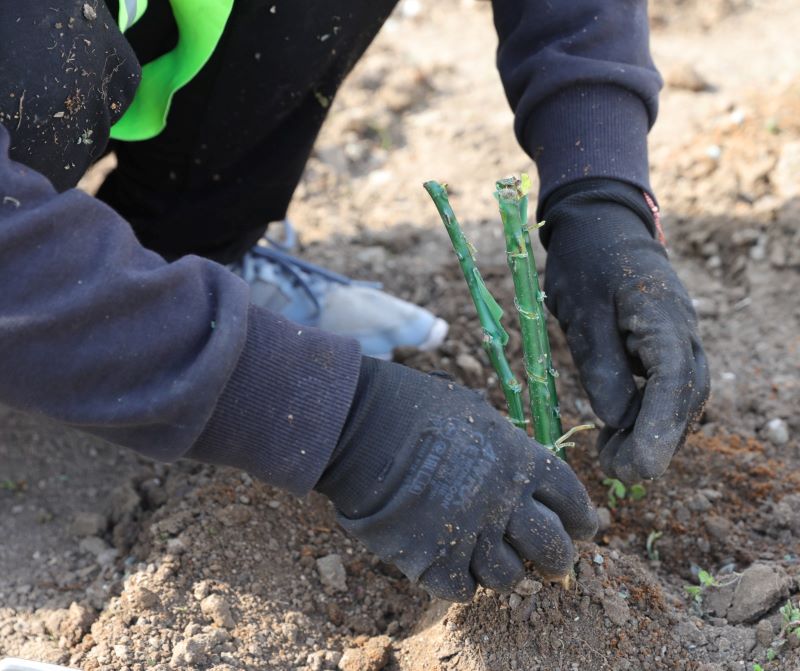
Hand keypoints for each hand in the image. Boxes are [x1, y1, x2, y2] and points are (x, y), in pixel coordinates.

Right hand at [315, 357, 597, 601]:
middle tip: (550, 561)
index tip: (584, 528)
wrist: (363, 427)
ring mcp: (471, 534)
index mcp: (520, 461)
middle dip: (556, 557)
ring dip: (505, 572)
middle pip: (552, 547)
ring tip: (489, 559)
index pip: (571, 499)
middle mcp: (505, 502)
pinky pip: (463, 589)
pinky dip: (461, 582)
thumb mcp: (474, 411)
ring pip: (509, 577)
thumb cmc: (414, 407)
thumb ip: (504, 443)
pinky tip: (450, 565)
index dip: (582, 518)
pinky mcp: (434, 561)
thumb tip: (515, 458)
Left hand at [541, 179, 709, 482]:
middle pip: (684, 398)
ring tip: (612, 458)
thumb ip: (601, 364)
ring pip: (682, 399)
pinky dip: (650, 416)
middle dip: (654, 441)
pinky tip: (623, 433)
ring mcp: (681, 339)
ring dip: (653, 434)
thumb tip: (615, 419)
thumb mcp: (581, 311)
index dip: (657, 427)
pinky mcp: (668, 347)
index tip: (639, 465)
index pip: (672, 380)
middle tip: (614, 471)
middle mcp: (684, 331)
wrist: (602, 226)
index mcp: (663, 316)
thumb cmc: (586, 262)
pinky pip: (670, 389)